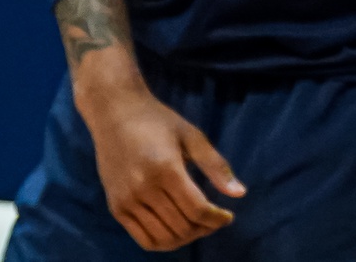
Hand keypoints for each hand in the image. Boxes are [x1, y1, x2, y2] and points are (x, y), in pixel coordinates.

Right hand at [76, 75, 242, 251]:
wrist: (115, 114)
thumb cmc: (158, 121)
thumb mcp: (192, 136)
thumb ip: (216, 166)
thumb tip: (240, 194)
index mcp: (165, 169)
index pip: (197, 209)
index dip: (217, 219)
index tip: (228, 216)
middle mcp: (143, 190)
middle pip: (182, 226)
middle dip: (205, 228)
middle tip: (216, 220)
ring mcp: (126, 202)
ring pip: (163, 238)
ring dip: (186, 238)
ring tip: (199, 225)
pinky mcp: (116, 208)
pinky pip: (143, 239)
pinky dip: (164, 241)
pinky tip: (177, 230)